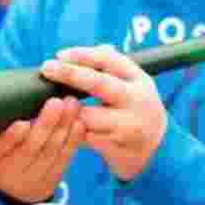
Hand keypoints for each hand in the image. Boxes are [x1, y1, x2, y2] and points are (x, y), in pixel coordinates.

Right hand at [0, 95, 83, 203]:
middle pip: (29, 149)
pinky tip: (78, 124)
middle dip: (45, 125)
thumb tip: (8, 92)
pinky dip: (72, 141)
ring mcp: (31, 179)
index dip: (11, 137)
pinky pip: (63, 160)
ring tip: (71, 105)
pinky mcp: (50, 180)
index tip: (22, 122)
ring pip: (49, 153)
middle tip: (56, 102)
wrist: (10, 182)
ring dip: (63, 128)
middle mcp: (7, 171)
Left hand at [40, 45, 166, 180]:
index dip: (82, 55)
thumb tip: (69, 55)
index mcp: (139, 80)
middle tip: (45, 67)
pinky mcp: (119, 148)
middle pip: (99, 84)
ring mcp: (130, 126)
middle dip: (70, 74)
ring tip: (55, 106)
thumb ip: (104, 67)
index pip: (110, 59)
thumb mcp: (128, 84)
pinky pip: (85, 137)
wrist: (158, 149)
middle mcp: (138, 101)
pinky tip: (63, 128)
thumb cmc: (131, 108)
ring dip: (67, 110)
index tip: (58, 54)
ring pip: (86, 115)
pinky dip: (71, 132)